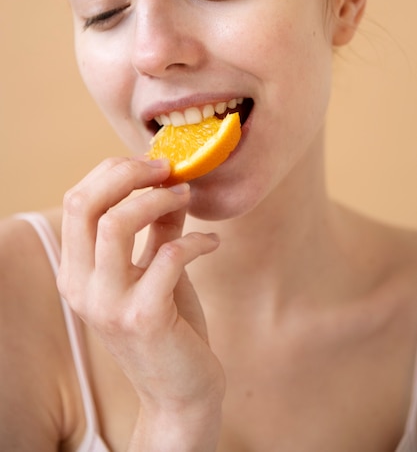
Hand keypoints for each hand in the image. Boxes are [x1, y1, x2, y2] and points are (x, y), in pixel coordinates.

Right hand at [58, 157, 224, 448]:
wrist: (181, 391)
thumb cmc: (167, 325)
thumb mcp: (154, 268)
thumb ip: (157, 227)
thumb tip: (170, 180)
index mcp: (77, 272)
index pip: (77, 201)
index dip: (113, 172)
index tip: (151, 165)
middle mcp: (82, 287)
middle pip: (86, 204)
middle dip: (129, 174)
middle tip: (166, 169)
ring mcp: (109, 305)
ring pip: (116, 223)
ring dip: (158, 199)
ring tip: (186, 197)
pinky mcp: (144, 318)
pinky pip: (169, 255)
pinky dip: (197, 240)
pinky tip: (213, 243)